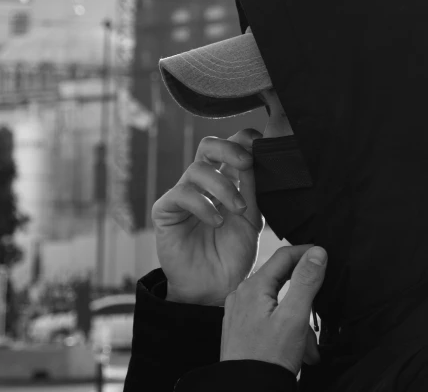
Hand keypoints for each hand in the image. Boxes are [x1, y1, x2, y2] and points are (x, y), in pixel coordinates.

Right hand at [152, 129, 263, 305]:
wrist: (215, 288)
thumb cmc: (234, 254)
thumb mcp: (251, 218)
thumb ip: (252, 188)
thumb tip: (257, 155)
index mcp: (225, 180)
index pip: (230, 147)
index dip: (243, 140)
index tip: (261, 147)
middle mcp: (202, 184)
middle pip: (207, 146)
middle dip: (228, 148)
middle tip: (246, 163)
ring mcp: (182, 195)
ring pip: (197, 169)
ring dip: (222, 186)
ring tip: (239, 209)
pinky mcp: (165, 211)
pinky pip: (181, 194)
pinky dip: (203, 205)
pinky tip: (216, 221)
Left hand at [220, 245, 327, 374]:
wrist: (247, 390)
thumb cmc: (268, 357)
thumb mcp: (294, 317)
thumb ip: (306, 281)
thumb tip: (317, 253)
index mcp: (253, 287)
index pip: (283, 256)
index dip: (306, 252)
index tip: (325, 255)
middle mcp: (242, 295)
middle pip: (281, 282)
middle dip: (305, 299)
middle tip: (321, 312)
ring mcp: (240, 312)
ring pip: (278, 305)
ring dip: (298, 323)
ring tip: (308, 348)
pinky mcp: (241, 329)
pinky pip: (269, 320)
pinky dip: (286, 332)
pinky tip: (298, 351)